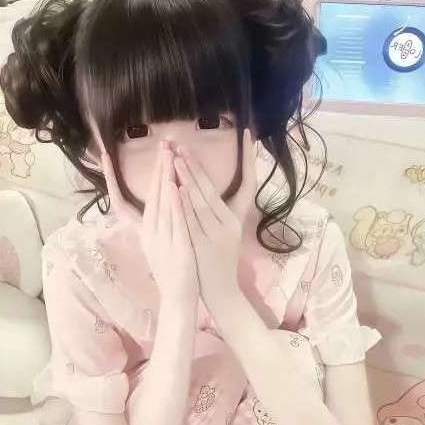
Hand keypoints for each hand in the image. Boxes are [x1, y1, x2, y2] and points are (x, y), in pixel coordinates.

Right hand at [99, 141, 198, 304]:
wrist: (177, 298)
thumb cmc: (170, 270)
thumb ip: (154, 224)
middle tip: (161, 143)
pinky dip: (175, 203)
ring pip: (162, 204)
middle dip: (156, 167)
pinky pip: (175, 221)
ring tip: (168, 154)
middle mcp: (148, 232)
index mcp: (143, 231)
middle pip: (150, 194)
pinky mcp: (177, 246)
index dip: (112, 177)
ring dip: (165, 177)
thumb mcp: (157, 245)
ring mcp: (161, 239)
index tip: (105, 155)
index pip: (122, 199)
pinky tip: (176, 186)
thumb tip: (153, 204)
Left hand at [174, 128, 256, 311]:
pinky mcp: (200, 245)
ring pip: (201, 203)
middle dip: (196, 166)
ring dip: (188, 179)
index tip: (246, 134)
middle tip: (183, 146)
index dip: (248, 158)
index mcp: (235, 219)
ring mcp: (214, 235)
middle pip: (211, 190)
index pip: (246, 183)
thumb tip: (206, 187)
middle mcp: (228, 224)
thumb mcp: (227, 232)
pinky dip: (183, 203)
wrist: (220, 291)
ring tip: (177, 159)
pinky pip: (190, 221)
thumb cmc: (221, 258)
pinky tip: (175, 189)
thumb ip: (220, 210)